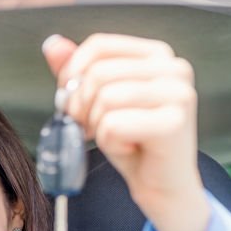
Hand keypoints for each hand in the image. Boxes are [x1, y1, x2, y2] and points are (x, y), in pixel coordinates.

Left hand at [42, 33, 210, 230]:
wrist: (162, 186)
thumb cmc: (133, 143)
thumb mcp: (98, 101)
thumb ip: (78, 71)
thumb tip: (53, 44)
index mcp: (157, 54)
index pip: (99, 45)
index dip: (72, 74)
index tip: (72, 101)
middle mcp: (174, 68)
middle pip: (97, 73)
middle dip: (81, 106)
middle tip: (91, 128)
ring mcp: (178, 94)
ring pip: (104, 98)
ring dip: (97, 127)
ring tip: (114, 138)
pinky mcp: (174, 122)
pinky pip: (113, 125)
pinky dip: (110, 144)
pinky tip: (129, 149)